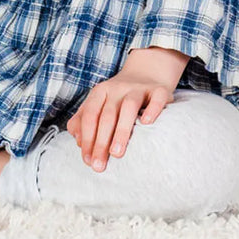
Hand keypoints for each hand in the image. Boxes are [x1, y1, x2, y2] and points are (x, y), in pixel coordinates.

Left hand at [65, 47, 188, 171]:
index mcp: (99, 93)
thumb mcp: (98, 104)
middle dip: (100, 142)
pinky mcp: (159, 90)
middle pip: (106, 115)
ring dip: (121, 131)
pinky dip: (152, 110)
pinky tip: (148, 124)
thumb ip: (84, 121)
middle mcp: (116, 88)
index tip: (87, 160)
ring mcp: (138, 88)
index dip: (86, 138)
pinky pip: (156, 99)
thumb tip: (78, 141)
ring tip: (117, 153)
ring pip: (128, 107)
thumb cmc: (119, 97)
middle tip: (99, 165)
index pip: (89, 116)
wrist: (146, 72)